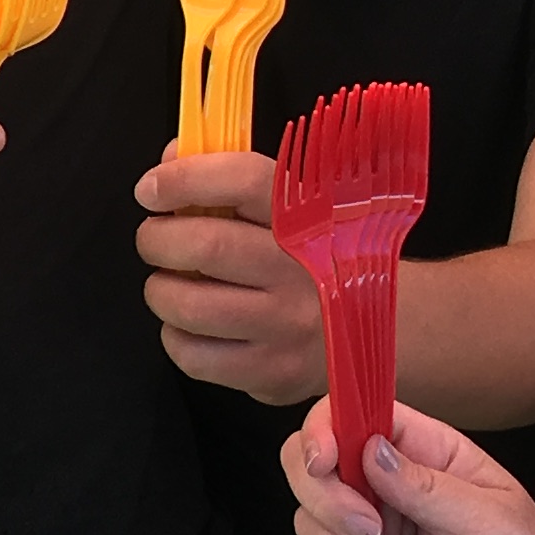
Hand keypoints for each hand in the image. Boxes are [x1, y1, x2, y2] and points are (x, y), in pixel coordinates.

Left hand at [135, 146, 320, 402]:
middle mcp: (303, 270)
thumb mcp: (296, 206)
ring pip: (190, 306)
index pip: (242, 181)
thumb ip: (229, 177)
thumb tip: (170, 161)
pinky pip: (196, 356)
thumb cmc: (323, 253)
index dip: (185, 179)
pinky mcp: (274, 373)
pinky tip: (189, 325)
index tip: (151, 188)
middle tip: (154, 239)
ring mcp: (288, 326)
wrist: (383, 324)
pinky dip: (176, 336)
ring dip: (161, 290)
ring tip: (170, 283)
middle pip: (206, 246)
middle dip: (158, 239)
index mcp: (311, 214)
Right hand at [285, 402, 534, 534]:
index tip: (324, 461)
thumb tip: (372, 449)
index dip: (320, 430)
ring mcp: (362, 533)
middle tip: (373, 531)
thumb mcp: (489, 517)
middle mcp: (377, 485)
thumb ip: (427, 486)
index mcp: (412, 449)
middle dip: (327, 502)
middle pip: (305, 468)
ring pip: (308, 528)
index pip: (343, 415)